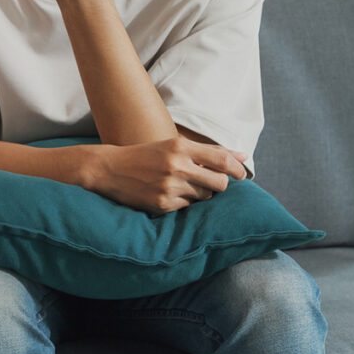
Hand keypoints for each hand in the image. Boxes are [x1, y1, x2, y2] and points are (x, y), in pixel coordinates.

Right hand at [77, 135, 248, 214]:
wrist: (110, 169)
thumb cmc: (145, 155)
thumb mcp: (173, 146)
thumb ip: (209, 152)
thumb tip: (243, 156)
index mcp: (180, 147)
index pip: (222, 160)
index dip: (237, 169)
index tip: (242, 175)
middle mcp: (176, 166)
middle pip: (219, 183)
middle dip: (220, 185)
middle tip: (209, 183)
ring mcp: (169, 187)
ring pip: (204, 197)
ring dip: (199, 193)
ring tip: (181, 186)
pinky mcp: (162, 204)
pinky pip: (187, 208)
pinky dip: (183, 202)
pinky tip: (168, 194)